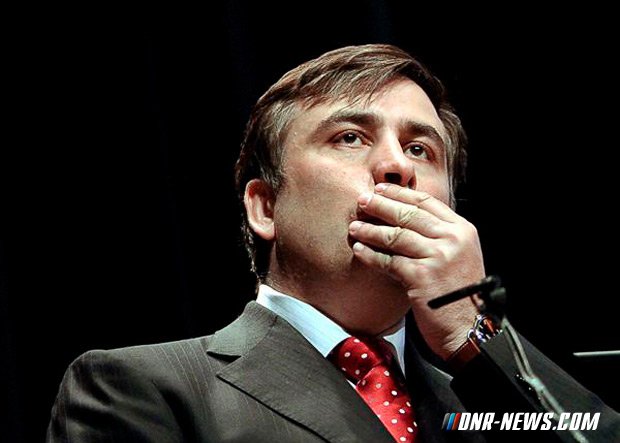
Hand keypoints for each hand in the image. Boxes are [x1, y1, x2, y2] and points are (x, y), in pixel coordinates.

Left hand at [349, 183, 484, 359]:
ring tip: (354, 227)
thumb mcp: (459, 256)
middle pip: (409, 214)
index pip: (427, 202)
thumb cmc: (459, 295)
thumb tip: (406, 218)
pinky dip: (371, 255)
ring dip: (371, 230)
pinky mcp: (421, 276)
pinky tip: (359, 250)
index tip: (381, 189)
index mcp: (462, 230)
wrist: (469, 328)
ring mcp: (437, 257)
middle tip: (362, 200)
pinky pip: (388, 260)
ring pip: (396, 235)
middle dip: (381, 205)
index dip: (401, 194)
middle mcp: (452, 239)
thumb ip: (439, 236)